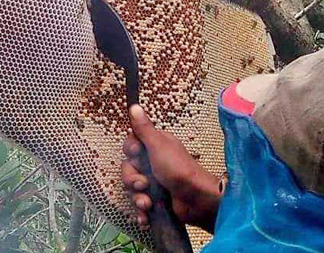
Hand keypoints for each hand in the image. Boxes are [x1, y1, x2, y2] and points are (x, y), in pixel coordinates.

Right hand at [121, 105, 221, 232]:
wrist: (196, 199)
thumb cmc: (178, 169)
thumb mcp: (159, 145)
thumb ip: (144, 128)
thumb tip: (134, 105)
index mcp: (154, 146)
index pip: (130, 146)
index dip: (130, 153)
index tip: (137, 154)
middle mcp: (153, 163)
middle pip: (128, 170)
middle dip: (133, 181)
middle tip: (144, 185)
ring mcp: (154, 183)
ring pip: (132, 189)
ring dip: (137, 198)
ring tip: (148, 204)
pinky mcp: (157, 200)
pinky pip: (140, 205)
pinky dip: (142, 212)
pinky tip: (145, 218)